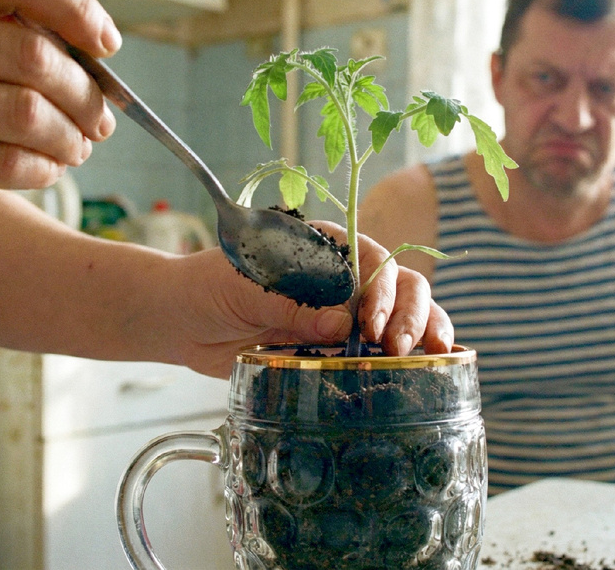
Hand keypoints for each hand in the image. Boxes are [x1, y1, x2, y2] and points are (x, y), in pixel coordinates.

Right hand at [0, 0, 118, 237]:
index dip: (77, 6)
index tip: (106, 42)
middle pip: (31, 54)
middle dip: (86, 92)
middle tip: (102, 115)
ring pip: (25, 114)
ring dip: (70, 136)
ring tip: (78, 145)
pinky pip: (2, 164)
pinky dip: (41, 169)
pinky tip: (46, 169)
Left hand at [167, 222, 453, 377]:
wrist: (181, 320)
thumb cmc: (208, 287)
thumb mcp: (244, 289)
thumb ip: (289, 305)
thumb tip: (341, 324)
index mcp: (324, 247)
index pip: (371, 258)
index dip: (380, 288)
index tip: (371, 322)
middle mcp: (344, 276)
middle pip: (400, 284)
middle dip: (409, 313)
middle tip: (398, 346)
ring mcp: (345, 312)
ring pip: (404, 314)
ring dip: (424, 330)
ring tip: (431, 355)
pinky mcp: (338, 346)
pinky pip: (381, 350)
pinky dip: (413, 356)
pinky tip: (433, 367)